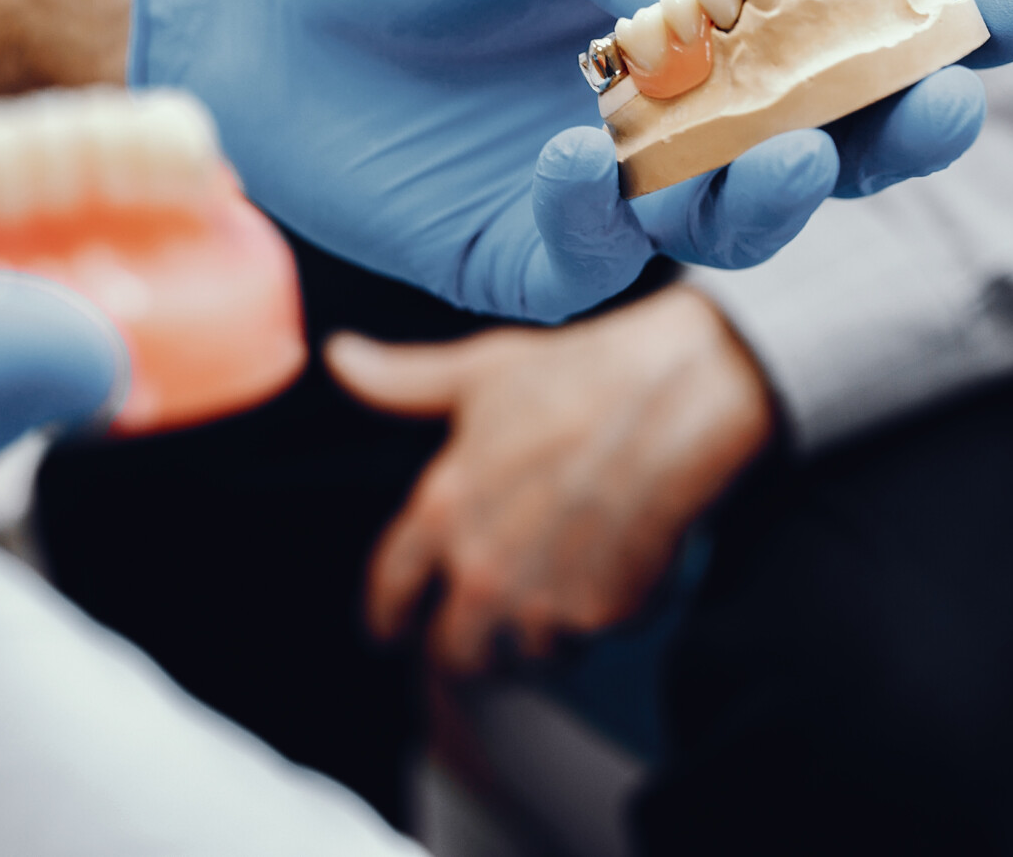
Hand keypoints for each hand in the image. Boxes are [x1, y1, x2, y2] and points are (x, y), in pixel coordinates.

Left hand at [132, 0, 1012, 321]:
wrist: (257, 2)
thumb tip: (743, 7)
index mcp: (689, 23)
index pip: (840, 34)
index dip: (940, 25)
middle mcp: (665, 119)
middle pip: (819, 150)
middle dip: (889, 135)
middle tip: (937, 108)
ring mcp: (599, 194)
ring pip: (727, 225)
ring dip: (770, 194)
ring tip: (787, 152)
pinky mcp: (520, 255)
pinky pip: (587, 256)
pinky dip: (594, 210)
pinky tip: (571, 155)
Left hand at [326, 284, 772, 672]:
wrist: (674, 395)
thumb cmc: (576, 375)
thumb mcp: (478, 373)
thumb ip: (400, 381)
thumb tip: (337, 355)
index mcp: (440, 510)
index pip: (389, 591)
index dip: (385, 617)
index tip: (388, 632)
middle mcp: (481, 566)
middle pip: (452, 652)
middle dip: (464, 645)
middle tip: (485, 630)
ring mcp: (541, 596)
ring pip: (523, 657)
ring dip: (535, 638)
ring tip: (558, 596)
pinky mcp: (602, 612)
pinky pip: (586, 639)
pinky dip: (594, 620)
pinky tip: (609, 572)